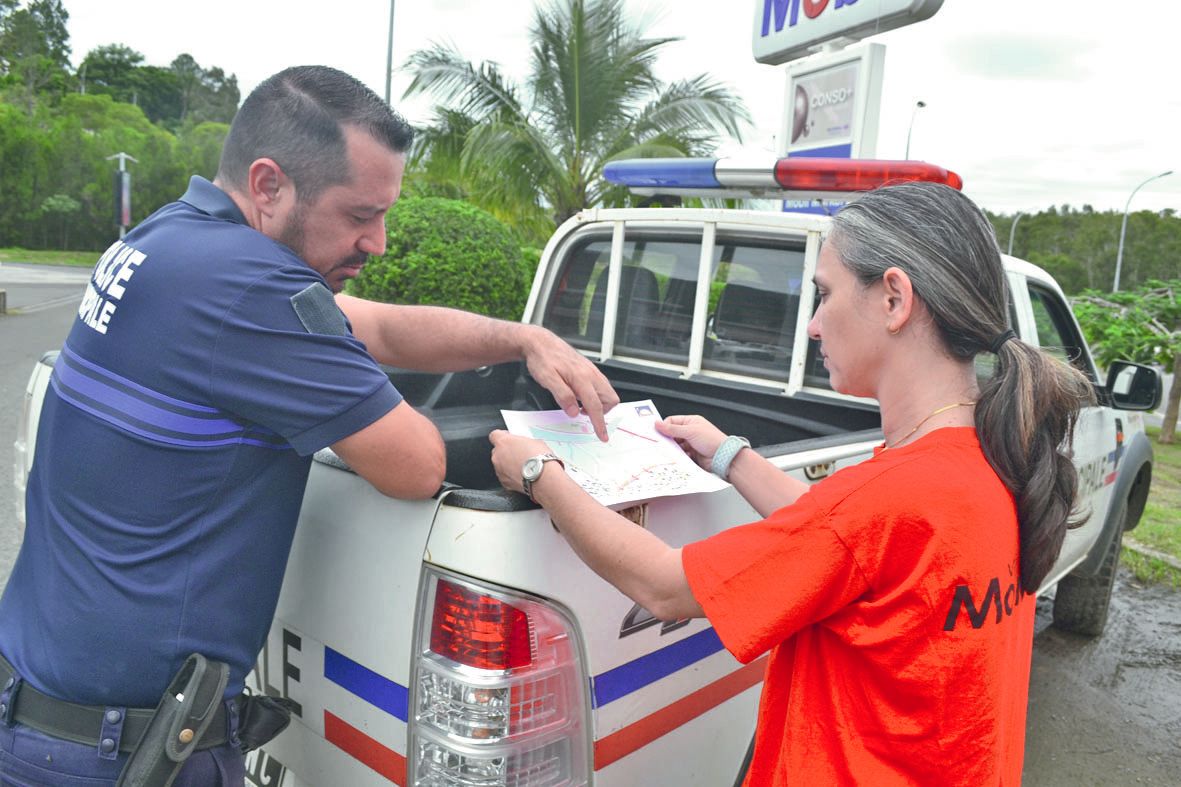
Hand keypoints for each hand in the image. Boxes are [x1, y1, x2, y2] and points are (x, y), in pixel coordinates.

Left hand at [489, 430, 552, 494]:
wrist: (542, 477)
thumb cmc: (539, 458)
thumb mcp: (534, 441)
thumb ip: (523, 442)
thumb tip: (525, 445)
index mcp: (503, 442)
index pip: (495, 435)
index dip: (503, 436)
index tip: (509, 438)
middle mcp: (497, 456)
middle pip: (497, 451)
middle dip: (506, 452)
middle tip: (519, 453)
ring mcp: (499, 470)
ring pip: (500, 465)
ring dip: (508, 465)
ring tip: (523, 466)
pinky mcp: (504, 482)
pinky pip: (505, 477)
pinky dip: (511, 476)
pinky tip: (523, 475)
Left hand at [521, 326, 619, 440]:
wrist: (541, 342)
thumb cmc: (542, 359)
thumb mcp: (547, 379)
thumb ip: (562, 396)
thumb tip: (574, 412)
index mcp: (581, 377)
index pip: (595, 405)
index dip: (599, 423)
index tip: (602, 436)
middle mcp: (590, 373)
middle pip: (610, 398)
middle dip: (602, 411)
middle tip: (583, 413)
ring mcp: (591, 370)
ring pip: (607, 392)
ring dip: (598, 403)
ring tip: (579, 404)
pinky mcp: (589, 369)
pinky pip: (600, 385)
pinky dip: (594, 395)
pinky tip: (579, 395)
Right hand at [655, 415, 726, 469]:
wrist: (724, 457)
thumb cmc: (712, 440)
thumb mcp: (690, 431)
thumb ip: (673, 429)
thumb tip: (658, 424)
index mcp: (691, 422)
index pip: (672, 421)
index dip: (664, 426)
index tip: (657, 433)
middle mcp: (691, 432)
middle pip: (673, 434)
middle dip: (668, 440)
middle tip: (661, 444)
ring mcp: (691, 444)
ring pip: (676, 446)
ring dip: (674, 449)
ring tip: (672, 452)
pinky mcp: (692, 455)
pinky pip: (681, 455)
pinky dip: (679, 457)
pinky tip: (680, 458)